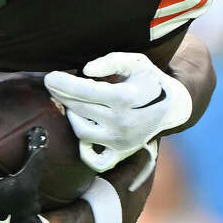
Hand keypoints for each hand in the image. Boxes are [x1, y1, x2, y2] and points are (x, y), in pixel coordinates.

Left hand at [44, 52, 191, 171]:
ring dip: (72, 115)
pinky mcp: (120, 154)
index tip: (50, 77)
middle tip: (54, 85)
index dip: (62, 83)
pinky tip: (83, 133)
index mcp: (125, 98)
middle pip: (79, 109)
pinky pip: (95, 161)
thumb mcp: (136, 63)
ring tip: (73, 103)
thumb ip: (112, 61)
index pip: (83, 91)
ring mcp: (120, 141)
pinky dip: (85, 150)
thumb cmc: (149, 82)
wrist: (173, 108)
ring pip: (81, 131)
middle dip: (62, 95)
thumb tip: (86, 70)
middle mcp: (122, 122)